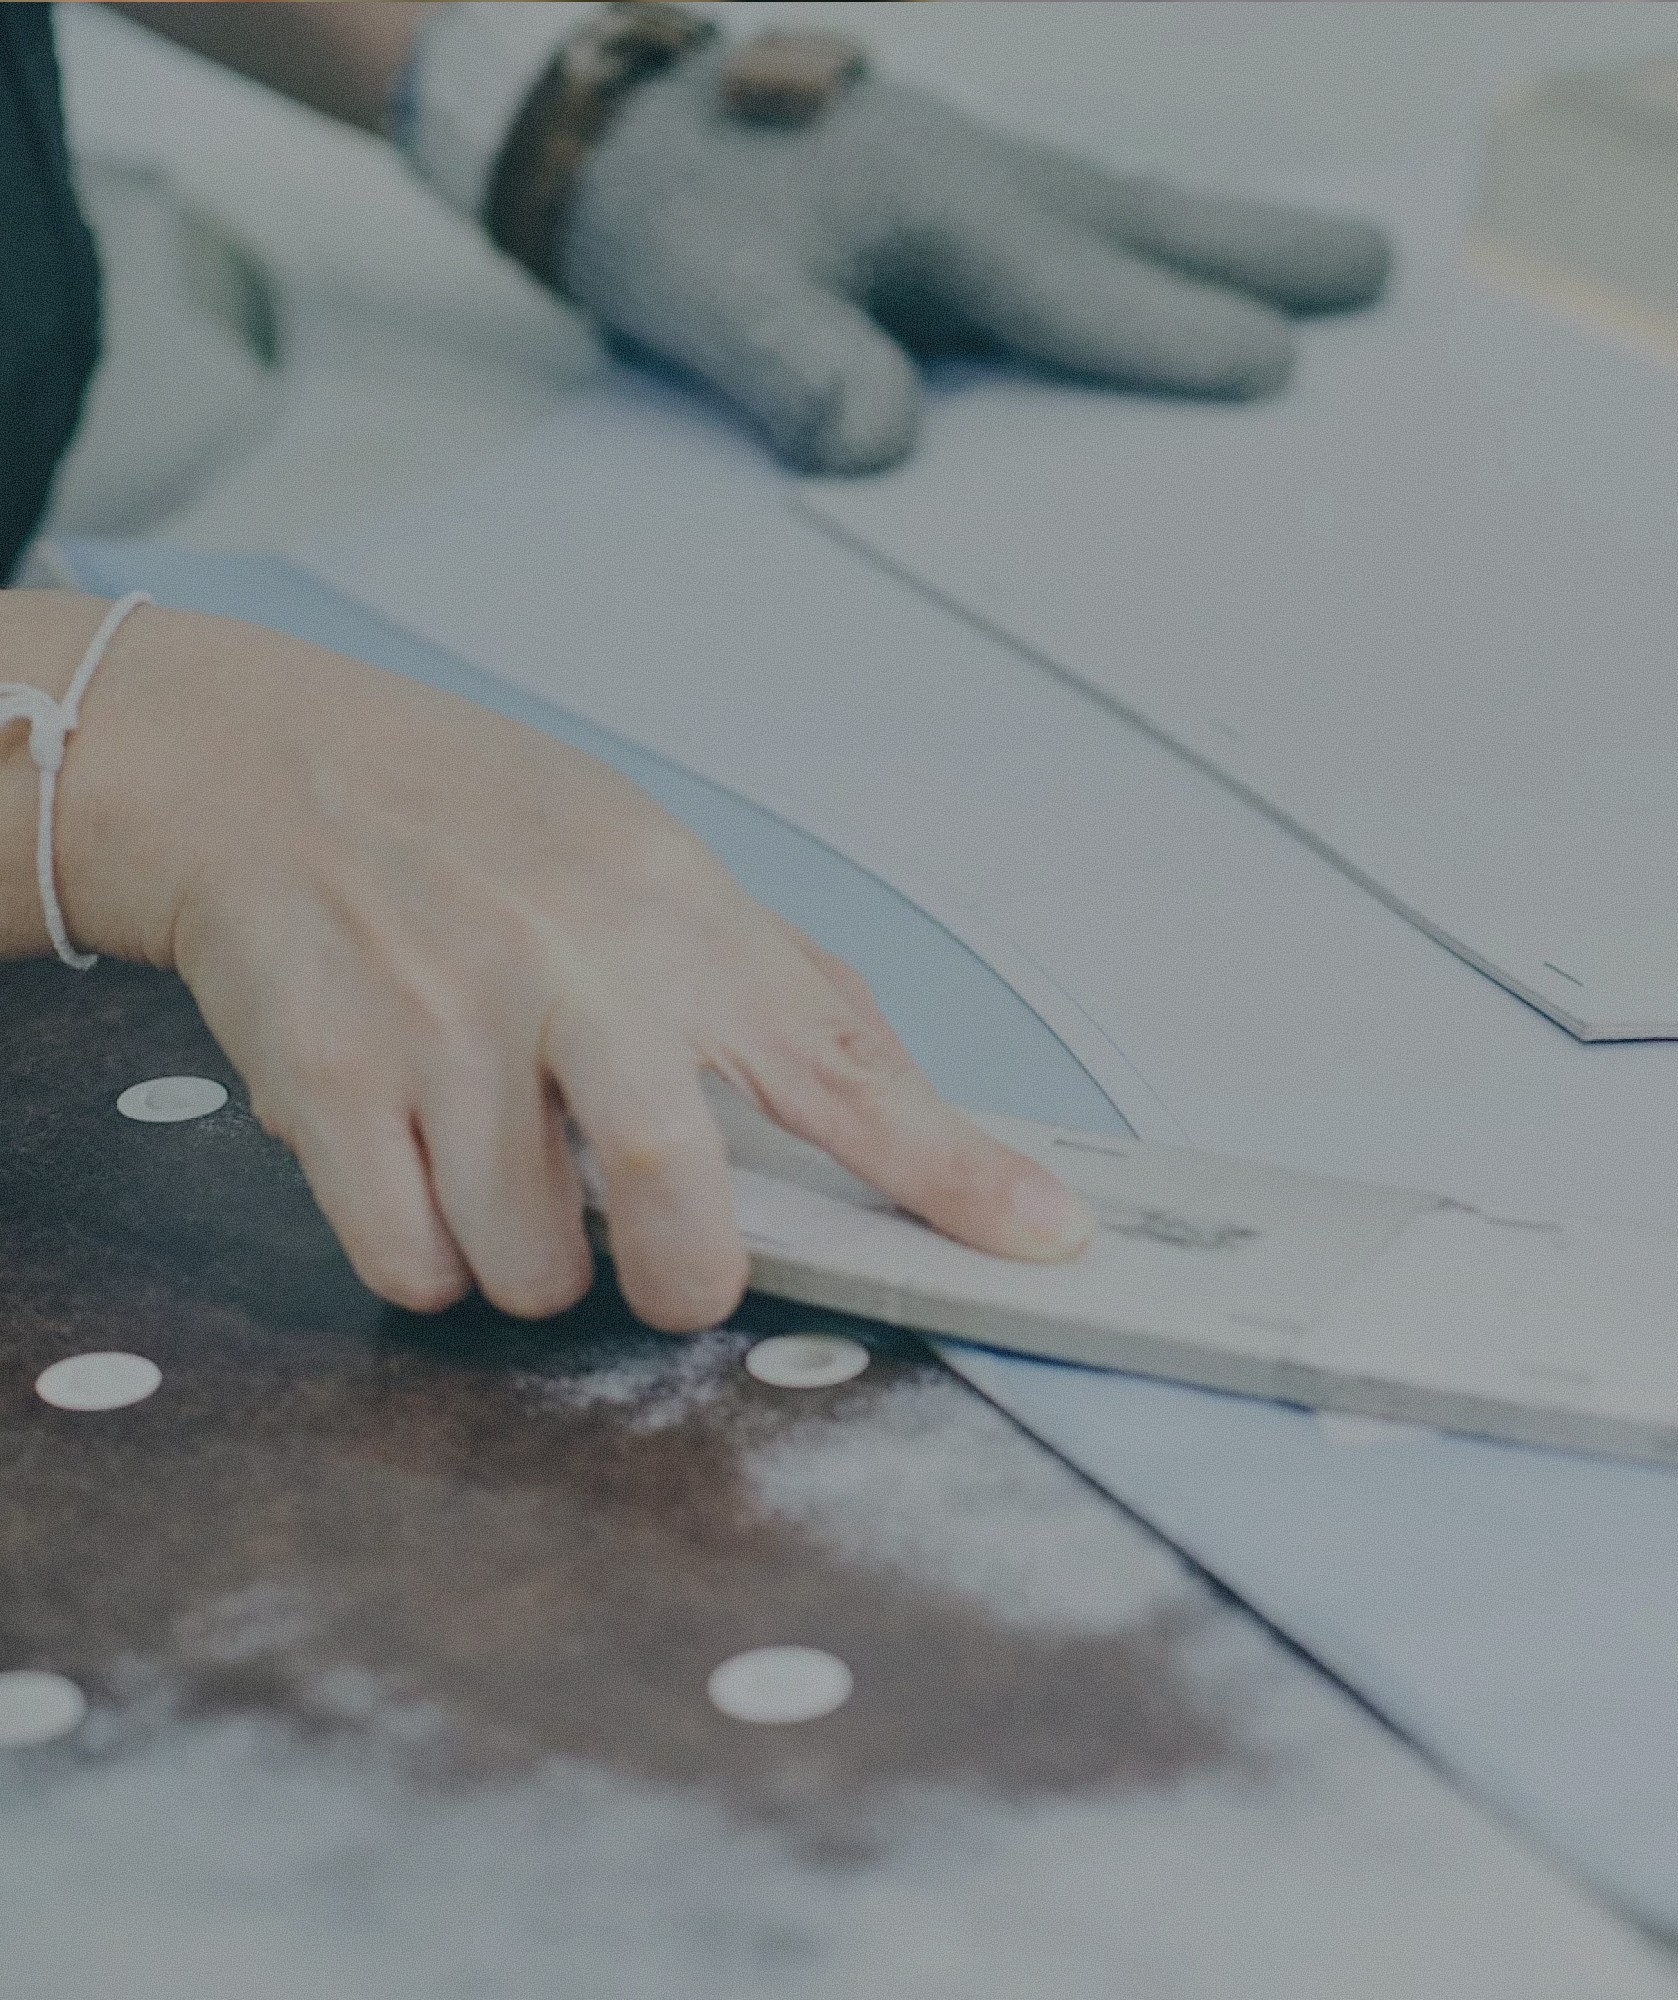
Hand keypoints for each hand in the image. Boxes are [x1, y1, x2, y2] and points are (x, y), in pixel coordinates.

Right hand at [8, 592, 1094, 1328]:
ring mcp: (447, 1023)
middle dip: (684, 1276)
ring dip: (532, 1268)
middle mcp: (577, 967)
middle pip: (672, 1189)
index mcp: (685, 921)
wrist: (259, 767)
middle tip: (676, 1276)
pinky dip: (427, 1259)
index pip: (849, 1068)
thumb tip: (908, 1116)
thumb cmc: (484, 832)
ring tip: (512, 1183)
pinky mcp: (328, 1075)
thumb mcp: (656, 867)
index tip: (1047, 1239)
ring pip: (527, 1259)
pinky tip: (424, 1180)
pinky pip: (406, 1256)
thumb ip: (774, 996)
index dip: (955, 1172)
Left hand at [557, 33, 1389, 473]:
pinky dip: (1165, 237)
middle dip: (1266, 255)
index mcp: (943, 211)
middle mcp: (988, 182)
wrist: (597, 109)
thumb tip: (877, 445)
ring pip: (1139, 212)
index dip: (1171, 337)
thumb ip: (794, 367)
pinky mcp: (964, 180)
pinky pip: (1096, 214)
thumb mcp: (704, 295)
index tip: (1273, 371)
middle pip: (1153, 229)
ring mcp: (985, 172)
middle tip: (1378, 271)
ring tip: (1348, 261)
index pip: (1080, 293)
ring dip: (1239, 240)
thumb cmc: (660, 207)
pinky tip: (1191, 256)